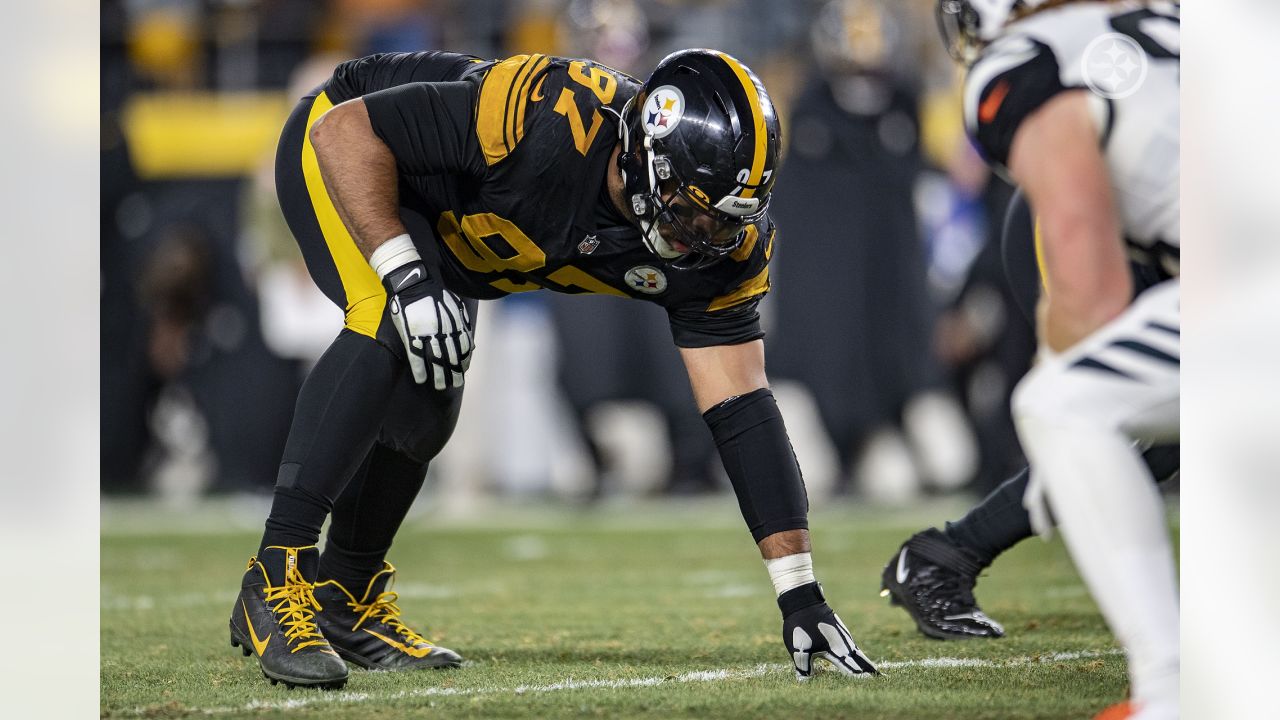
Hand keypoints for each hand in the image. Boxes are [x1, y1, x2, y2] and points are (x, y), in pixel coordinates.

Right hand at [382, 260, 472, 388]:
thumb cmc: (436, 295)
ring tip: (440, 386)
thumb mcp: (456, 308)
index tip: (463, 371)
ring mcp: (427, 334)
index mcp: (456, 325)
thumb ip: (464, 326)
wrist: (414, 283)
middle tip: (454, 384)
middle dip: (454, 373)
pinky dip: (420, 370)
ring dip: (438, 376)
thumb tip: (472, 344)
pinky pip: (416, 357)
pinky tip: (422, 380)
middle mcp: (444, 332)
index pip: (463, 349)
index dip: (463, 363)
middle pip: (451, 358)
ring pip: (435, 361)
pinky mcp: (412, 335)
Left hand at [779, 582, 877, 679]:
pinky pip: (853, 648)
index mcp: (838, 650)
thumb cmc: (801, 626)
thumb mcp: (799, 650)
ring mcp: (844, 637)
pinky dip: (858, 656)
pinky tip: (858, 658)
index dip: (862, 679)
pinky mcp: (840, 632)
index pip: (853, 670)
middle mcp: (845, 644)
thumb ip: (804, 668)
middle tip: (884, 679)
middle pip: (861, 661)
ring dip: (866, 663)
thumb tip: (806, 682)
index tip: (873, 684)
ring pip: (858, 653)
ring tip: (876, 673)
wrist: (804, 601)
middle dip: (871, 671)